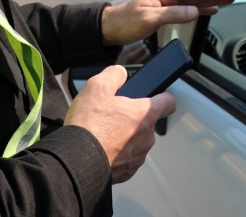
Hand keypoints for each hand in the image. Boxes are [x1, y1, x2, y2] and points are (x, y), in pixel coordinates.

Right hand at [64, 65, 175, 182]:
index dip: (163, 97)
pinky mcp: (128, 172)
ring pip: (136, 142)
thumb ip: (113, 75)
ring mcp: (138, 156)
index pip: (168, 102)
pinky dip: (118, 154)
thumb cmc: (89, 125)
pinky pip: (127, 159)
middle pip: (146, 123)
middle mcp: (147, 137)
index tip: (156, 97)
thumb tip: (121, 73)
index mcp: (145, 114)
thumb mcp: (96, 88)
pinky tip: (102, 149)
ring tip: (103, 135)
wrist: (77, 160)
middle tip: (112, 117)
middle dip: (133, 119)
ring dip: (125, 138)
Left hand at [101, 0, 239, 45]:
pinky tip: (211, 9)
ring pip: (196, 0)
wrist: (111, 27)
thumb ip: (173, 14)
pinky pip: (189, 8)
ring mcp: (168, 2)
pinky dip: (202, 8)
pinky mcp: (166, 11)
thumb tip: (194, 12)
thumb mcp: (149, 18)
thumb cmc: (126, 21)